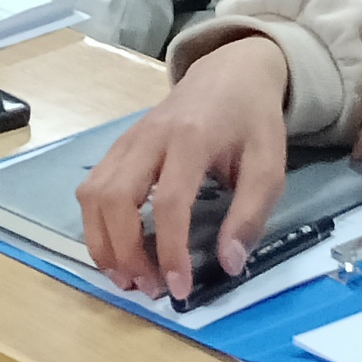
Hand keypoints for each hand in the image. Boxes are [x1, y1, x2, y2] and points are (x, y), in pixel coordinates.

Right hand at [77, 41, 291, 300]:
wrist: (230, 72)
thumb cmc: (251, 121)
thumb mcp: (269, 165)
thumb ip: (250, 214)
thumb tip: (228, 264)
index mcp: (190, 138)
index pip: (168, 203)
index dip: (170, 251)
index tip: (180, 290)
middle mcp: (149, 137)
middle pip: (114, 198)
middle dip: (124, 252)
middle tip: (149, 289)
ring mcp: (127, 139)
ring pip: (92, 193)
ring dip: (102, 242)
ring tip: (126, 277)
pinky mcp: (118, 146)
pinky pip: (92, 187)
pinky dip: (96, 224)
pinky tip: (117, 248)